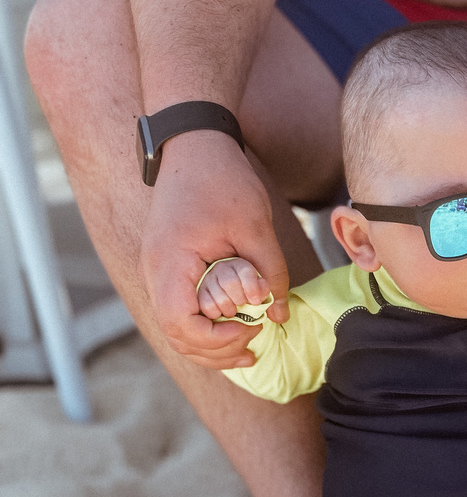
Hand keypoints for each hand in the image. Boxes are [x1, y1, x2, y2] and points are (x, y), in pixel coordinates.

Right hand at [139, 131, 290, 367]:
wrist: (195, 146)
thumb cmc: (223, 179)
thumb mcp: (256, 227)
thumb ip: (271, 274)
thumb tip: (280, 316)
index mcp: (170, 262)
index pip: (180, 324)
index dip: (216, 340)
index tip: (250, 329)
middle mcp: (156, 273)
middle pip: (177, 335)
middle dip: (217, 351)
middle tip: (254, 348)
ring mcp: (160, 273)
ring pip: (178, 330)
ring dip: (212, 346)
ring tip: (248, 347)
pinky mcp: (171, 271)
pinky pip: (183, 313)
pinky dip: (207, 329)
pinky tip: (236, 329)